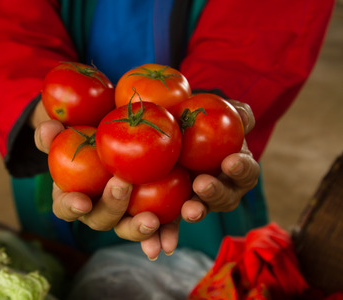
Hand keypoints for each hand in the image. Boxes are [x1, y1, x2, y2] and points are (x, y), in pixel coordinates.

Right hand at [33, 117, 164, 256]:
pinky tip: (172, 239)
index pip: (65, 206)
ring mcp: (124, 212)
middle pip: (100, 219)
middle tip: (122, 186)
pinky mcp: (149, 209)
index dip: (71, 206)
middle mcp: (97, 209)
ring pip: (128, 228)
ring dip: (138, 229)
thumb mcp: (67, 129)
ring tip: (152, 221)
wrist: (112, 134)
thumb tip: (47, 130)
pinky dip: (165, 233)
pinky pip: (158, 224)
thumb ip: (53, 133)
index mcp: (73, 194)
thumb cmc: (84, 133)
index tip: (81, 200)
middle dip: (111, 208)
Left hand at [136, 99, 259, 259]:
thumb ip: (236, 113)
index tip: (231, 161)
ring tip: (186, 211)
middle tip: (202, 184)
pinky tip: (154, 248)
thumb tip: (245, 116)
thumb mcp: (221, 111)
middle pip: (223, 197)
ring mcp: (195, 200)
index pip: (245, 170)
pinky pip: (167, 223)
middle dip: (215, 193)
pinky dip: (162, 235)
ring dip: (193, 213)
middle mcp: (219, 189)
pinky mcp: (170, 208)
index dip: (241, 168)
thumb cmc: (204, 119)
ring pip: (198, 211)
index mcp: (235, 168)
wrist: (176, 129)